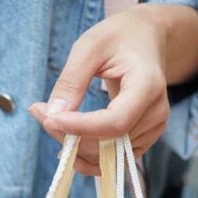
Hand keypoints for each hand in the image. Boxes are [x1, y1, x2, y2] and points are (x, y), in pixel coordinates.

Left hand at [29, 3, 197, 174]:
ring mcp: (152, 129)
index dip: (80, 128)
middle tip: (41, 113)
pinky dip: (86, 155)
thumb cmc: (119, 37)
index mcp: (147, 85)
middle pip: (108, 142)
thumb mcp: (90, 46)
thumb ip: (71, 81)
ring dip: (74, 145)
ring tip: (51, 119)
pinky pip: (113, 159)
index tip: (49, 118)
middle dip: (69, 135)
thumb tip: (52, 115)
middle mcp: (156, 113)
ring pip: (107, 154)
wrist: (147, 39)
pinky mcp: (143, 138)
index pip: (114, 122)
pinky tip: (67, 141)